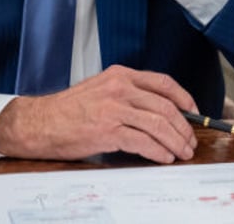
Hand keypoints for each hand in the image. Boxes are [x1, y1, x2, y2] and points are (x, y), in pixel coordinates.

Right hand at [0, 65, 198, 163]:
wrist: (39, 123)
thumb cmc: (69, 110)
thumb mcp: (101, 90)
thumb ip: (128, 95)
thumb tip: (160, 112)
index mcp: (120, 75)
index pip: (163, 82)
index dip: (184, 98)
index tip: (194, 112)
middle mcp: (120, 88)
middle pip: (165, 106)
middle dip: (184, 126)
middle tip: (190, 141)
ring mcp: (114, 108)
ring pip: (158, 124)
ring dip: (175, 141)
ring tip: (182, 152)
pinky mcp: (107, 130)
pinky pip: (143, 141)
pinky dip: (158, 151)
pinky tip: (164, 157)